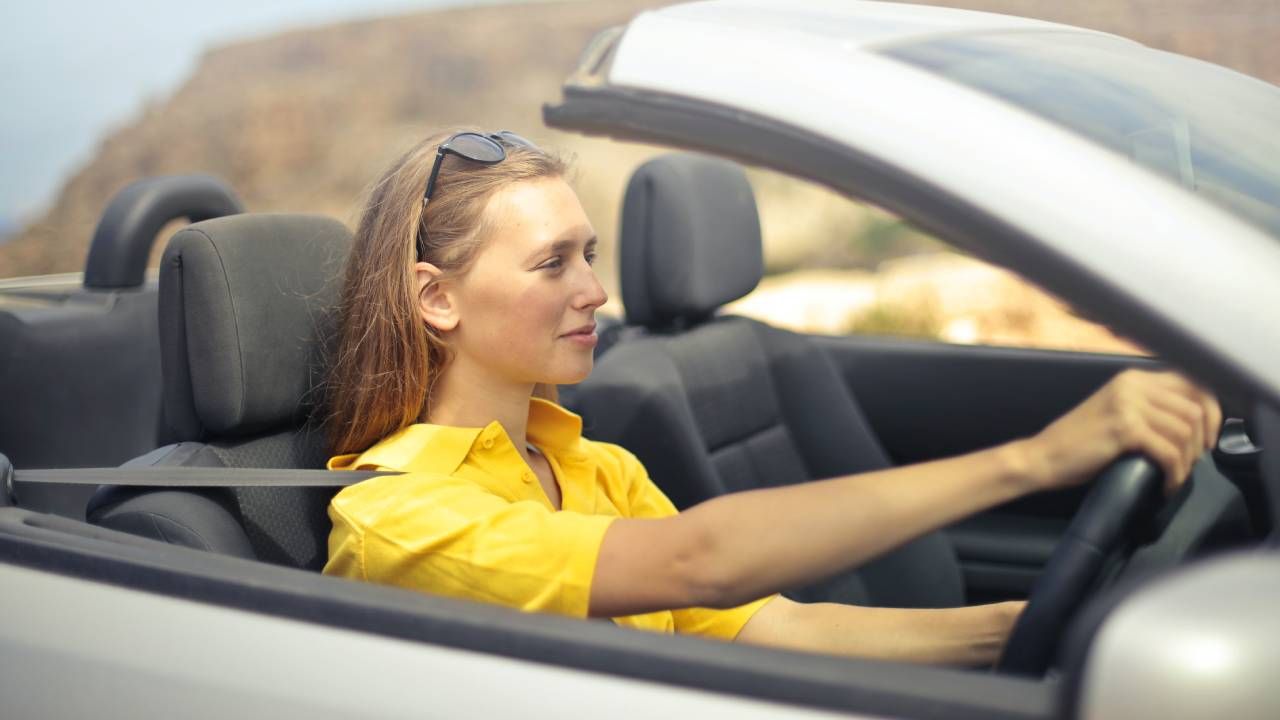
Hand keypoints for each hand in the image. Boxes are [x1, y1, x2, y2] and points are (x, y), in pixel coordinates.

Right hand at [1021, 369, 1221, 494]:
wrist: (1043, 457)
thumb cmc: (1078, 443)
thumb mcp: (1117, 413)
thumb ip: (1148, 408)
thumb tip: (1193, 423)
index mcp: (1133, 378)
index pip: (1193, 384)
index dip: (1211, 411)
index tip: (1208, 438)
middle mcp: (1132, 385)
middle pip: (1194, 408)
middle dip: (1202, 441)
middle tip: (1191, 463)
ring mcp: (1128, 405)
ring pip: (1185, 431)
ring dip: (1187, 460)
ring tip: (1175, 475)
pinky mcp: (1124, 429)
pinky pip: (1169, 452)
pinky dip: (1174, 474)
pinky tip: (1166, 485)